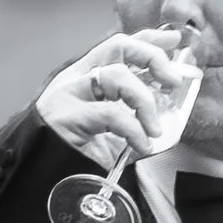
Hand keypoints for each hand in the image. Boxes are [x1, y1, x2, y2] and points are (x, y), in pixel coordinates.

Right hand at [36, 30, 199, 170]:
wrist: (49, 183)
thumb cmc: (81, 157)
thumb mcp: (115, 131)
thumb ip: (137, 114)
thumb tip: (171, 110)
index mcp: (86, 76)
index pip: (119, 45)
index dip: (148, 39)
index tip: (173, 39)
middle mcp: (76, 78)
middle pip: (117, 46)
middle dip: (152, 57)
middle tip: (172, 81)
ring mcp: (69, 94)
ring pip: (116, 75)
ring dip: (145, 101)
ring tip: (154, 129)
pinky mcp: (68, 116)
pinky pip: (111, 113)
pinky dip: (134, 130)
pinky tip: (141, 145)